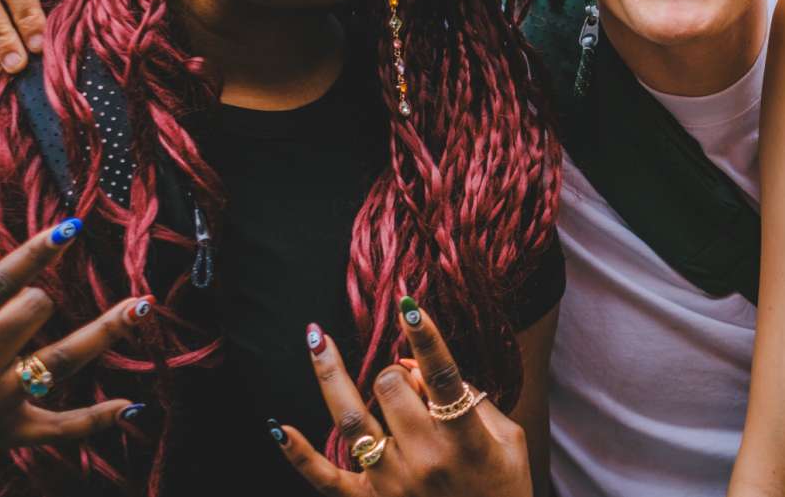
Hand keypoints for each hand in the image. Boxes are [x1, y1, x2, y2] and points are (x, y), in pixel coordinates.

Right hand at [0, 222, 146, 496]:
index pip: (0, 281)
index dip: (37, 251)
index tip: (70, 226)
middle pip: (36, 310)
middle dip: (35, 297)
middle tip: (18, 306)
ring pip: (63, 358)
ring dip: (106, 331)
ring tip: (141, 306)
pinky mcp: (3, 432)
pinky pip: (59, 428)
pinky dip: (96, 421)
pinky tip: (131, 407)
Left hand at [274, 299, 531, 495]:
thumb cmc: (503, 486)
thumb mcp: (507, 438)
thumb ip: (471, 397)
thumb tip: (417, 368)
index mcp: (464, 439)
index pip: (443, 376)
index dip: (426, 339)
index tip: (409, 306)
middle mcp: (424, 460)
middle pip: (390, 388)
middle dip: (394, 373)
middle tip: (407, 383)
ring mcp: (390, 482)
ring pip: (353, 417)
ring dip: (333, 376)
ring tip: (318, 340)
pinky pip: (324, 477)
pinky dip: (297, 454)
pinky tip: (277, 427)